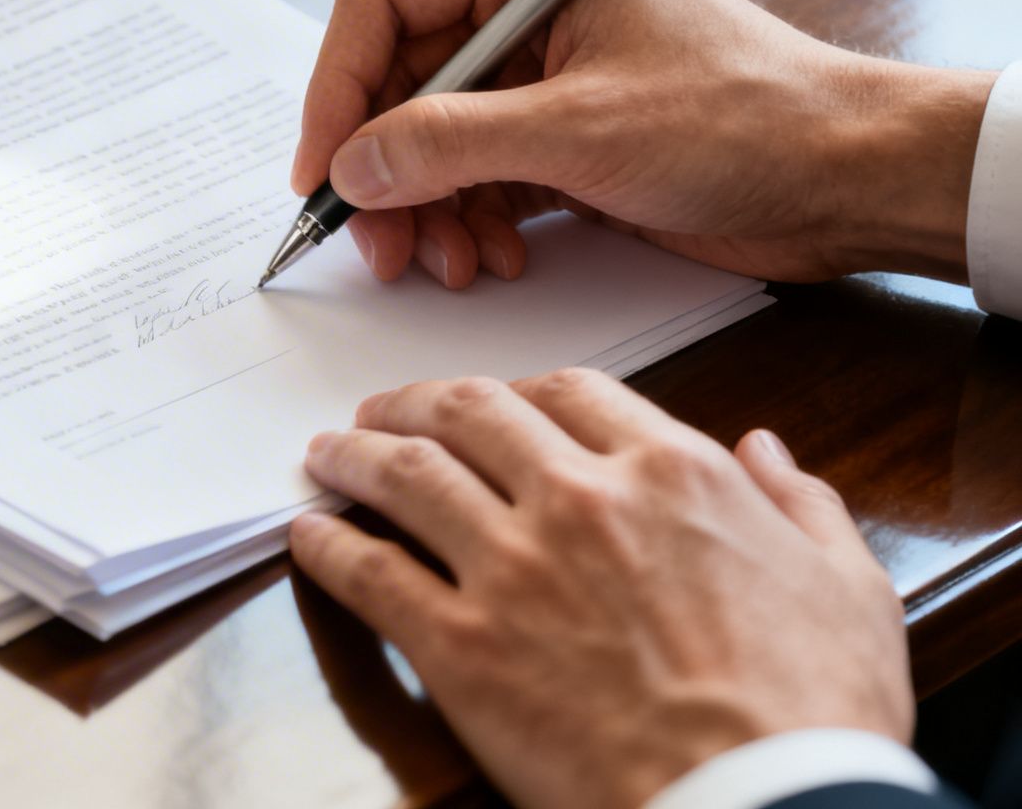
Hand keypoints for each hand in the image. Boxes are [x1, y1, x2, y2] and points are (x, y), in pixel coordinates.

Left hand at [288, 369, 913, 808]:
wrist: (761, 805)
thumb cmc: (813, 711)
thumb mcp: (848, 587)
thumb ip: (803, 504)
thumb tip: (766, 450)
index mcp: (672, 473)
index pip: (570, 392)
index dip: (516, 389)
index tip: (489, 401)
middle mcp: (580, 499)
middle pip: (469, 413)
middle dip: (413, 402)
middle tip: (379, 411)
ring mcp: (511, 568)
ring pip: (406, 475)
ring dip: (354, 456)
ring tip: (325, 455)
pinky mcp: (461, 645)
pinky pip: (370, 574)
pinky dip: (329, 545)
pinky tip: (306, 535)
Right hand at [291, 0, 997, 287]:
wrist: (850, 178)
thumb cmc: (744, 120)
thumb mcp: (579, 131)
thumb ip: (449, 145)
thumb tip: (349, 168)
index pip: (381, 2)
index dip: (336, 89)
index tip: (322, 173)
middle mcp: (525, 3)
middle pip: (399, 81)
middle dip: (384, 170)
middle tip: (379, 246)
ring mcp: (542, 72)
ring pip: (430, 138)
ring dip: (427, 208)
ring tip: (448, 264)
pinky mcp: (561, 133)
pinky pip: (476, 174)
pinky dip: (470, 222)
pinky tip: (494, 259)